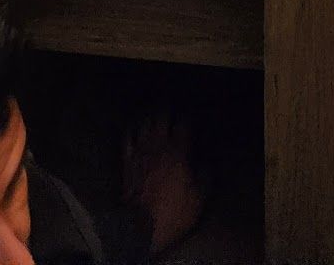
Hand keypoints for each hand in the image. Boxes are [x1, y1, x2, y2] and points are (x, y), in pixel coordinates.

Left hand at [122, 113, 205, 256]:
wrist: (140, 227)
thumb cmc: (172, 213)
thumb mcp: (197, 200)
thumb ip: (204, 179)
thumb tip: (206, 166)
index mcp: (178, 153)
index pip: (183, 126)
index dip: (187, 118)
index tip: (189, 118)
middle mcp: (159, 147)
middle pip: (162, 119)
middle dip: (168, 111)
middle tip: (171, 107)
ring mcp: (141, 153)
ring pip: (145, 125)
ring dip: (151, 118)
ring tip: (155, 113)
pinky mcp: (127, 162)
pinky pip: (128, 139)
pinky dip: (131, 130)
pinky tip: (133, 127)